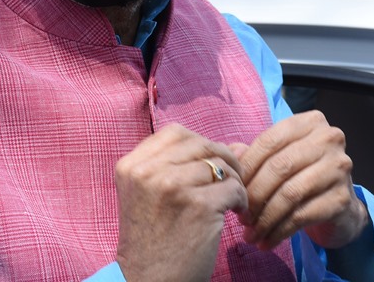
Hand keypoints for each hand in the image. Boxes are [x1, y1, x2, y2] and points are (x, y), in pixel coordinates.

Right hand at [115, 124, 246, 281]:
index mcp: (132, 166)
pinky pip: (233, 187)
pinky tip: (237, 212)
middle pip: (200, 143)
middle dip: (223, 157)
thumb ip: (185, 165)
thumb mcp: (152, 195)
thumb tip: (237, 145)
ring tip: (234, 199)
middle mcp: (149, 172)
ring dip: (234, 179)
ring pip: (219, 164)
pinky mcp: (199, 206)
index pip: (174, 133)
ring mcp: (173, 186)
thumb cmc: (152, 240)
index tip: (207, 163)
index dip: (198, 143)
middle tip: (233, 176)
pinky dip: (242, 198)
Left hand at [236, 111, 367, 250]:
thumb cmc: (300, 175)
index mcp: (309, 122)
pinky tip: (267, 241)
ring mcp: (339, 168)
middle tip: (240, 216)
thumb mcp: (278, 157)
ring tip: (250, 233)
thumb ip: (252, 154)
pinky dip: (280, 231)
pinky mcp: (343, 198)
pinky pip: (302, 215)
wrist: (338, 206)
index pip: (268, 141)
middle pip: (279, 167)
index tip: (230, 187)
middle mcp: (328, 139)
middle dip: (254, 195)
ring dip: (264, 218)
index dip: (246, 166)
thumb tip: (229, 159)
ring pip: (289, 193)